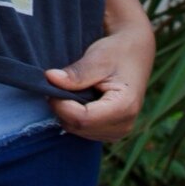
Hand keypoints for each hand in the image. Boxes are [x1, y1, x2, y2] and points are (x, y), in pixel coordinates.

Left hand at [45, 23, 155, 141]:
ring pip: (77, 131)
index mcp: (124, 107)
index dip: (61, 104)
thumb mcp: (98, 57)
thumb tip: (50, 78)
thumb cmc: (117, 53)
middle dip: (62, 107)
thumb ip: (76, 73)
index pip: (83, 119)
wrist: (134, 55)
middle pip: (79, 127)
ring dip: (67, 112)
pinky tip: (80, 99)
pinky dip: (74, 116)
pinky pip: (82, 131)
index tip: (51, 84)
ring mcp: (118, 133)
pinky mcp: (111, 133)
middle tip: (60, 83)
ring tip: (74, 89)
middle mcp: (124, 125)